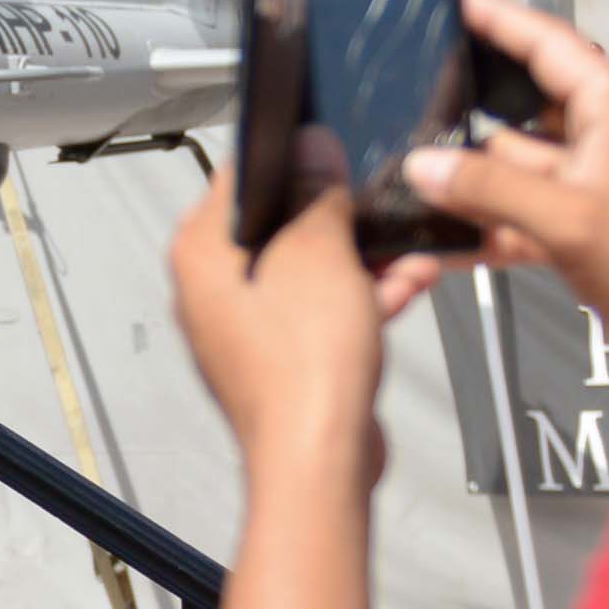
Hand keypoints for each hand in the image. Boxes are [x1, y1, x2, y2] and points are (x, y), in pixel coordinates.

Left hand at [171, 177, 389, 495]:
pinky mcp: (281, 359)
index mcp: (200, 255)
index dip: (291, 158)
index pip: (237, 177)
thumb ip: (317, 194)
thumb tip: (314, 152)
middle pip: (279, 225)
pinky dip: (361, 298)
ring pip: (309, 270)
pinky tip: (406, 287)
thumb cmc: (301, 368)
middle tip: (374, 207)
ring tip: (408, 252)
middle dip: (339, 217)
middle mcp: (212, 291)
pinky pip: (322, 311)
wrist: (318, 457)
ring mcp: (246, 328)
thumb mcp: (320, 252)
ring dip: (363, 259)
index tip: (330, 151)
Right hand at [382, 0, 608, 404]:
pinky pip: (520, 215)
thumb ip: (490, 190)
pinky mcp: (582, 234)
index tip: (460, 5)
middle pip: (527, 109)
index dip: (505, 22)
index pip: (554, 46)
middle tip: (417, 99)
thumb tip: (428, 166)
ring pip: (517, 166)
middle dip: (474, 110)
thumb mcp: (569, 221)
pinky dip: (485, 226)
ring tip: (415, 178)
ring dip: (474, 179)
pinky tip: (442, 238)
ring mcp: (594, 190)